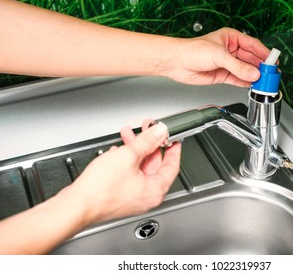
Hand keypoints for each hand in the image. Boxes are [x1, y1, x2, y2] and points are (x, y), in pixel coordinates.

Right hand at [65, 122, 180, 224]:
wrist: (76, 205)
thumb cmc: (99, 190)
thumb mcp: (128, 156)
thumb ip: (147, 141)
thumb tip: (159, 133)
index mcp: (155, 190)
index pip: (172, 166)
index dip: (173, 149)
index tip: (173, 138)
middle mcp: (146, 197)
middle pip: (155, 165)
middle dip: (149, 144)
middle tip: (147, 131)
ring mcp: (132, 198)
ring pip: (140, 168)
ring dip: (135, 150)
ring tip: (128, 135)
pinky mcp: (119, 196)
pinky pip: (128, 174)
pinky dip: (126, 160)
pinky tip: (117, 151)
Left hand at [166, 27, 270, 86]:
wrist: (177, 62)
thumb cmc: (193, 50)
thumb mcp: (219, 55)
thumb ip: (238, 66)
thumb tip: (253, 73)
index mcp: (231, 38)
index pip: (252, 45)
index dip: (263, 53)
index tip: (273, 61)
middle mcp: (230, 51)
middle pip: (250, 59)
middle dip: (260, 67)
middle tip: (270, 75)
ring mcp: (226, 64)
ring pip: (244, 70)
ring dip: (253, 76)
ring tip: (263, 82)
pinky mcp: (222, 75)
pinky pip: (237, 79)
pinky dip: (245, 83)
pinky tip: (252, 85)